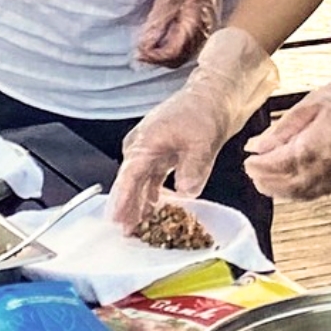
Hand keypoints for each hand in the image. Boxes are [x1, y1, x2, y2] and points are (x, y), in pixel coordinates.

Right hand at [109, 28, 276, 228]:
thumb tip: (185, 192)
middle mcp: (141, 148)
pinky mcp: (162, 155)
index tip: (116, 222)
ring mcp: (150, 152)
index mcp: (144, 143)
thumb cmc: (203, 111)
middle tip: (125, 235)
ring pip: (140, 184)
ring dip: (140, 205)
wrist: (214, 95)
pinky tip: (156, 210)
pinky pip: (152, 180)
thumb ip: (192, 169)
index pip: (128, 179)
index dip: (122, 202)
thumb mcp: (201, 141)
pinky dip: (153, 195)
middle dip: (127, 209)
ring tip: (139, 229)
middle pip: (130, 185)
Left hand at [134, 0, 226, 68]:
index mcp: (193, 26)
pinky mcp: (203, 31)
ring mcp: (205, 34)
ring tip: (148, 51)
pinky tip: (162, 44)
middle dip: (158, 60)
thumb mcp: (165, 0)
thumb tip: (145, 46)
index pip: (172, 53)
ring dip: (165, 57)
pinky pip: (188, 49)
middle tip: (140, 54)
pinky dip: (173, 51)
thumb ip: (156, 26)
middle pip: (178, 59)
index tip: (139, 53)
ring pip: (183, 56)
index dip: (154, 57)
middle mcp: (202, 35)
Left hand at [244, 54, 330, 201]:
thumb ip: (281, 130)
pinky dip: (301, 193)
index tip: (248, 161)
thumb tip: (258, 145)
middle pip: (288, 186)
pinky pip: (320, 193)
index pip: (277, 166)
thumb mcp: (308, 105)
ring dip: (281, 191)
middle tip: (253, 172)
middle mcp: (328, 167)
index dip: (259, 166)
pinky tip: (293, 185)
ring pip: (303, 195)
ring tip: (267, 181)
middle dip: (266, 182)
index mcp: (315, 147)